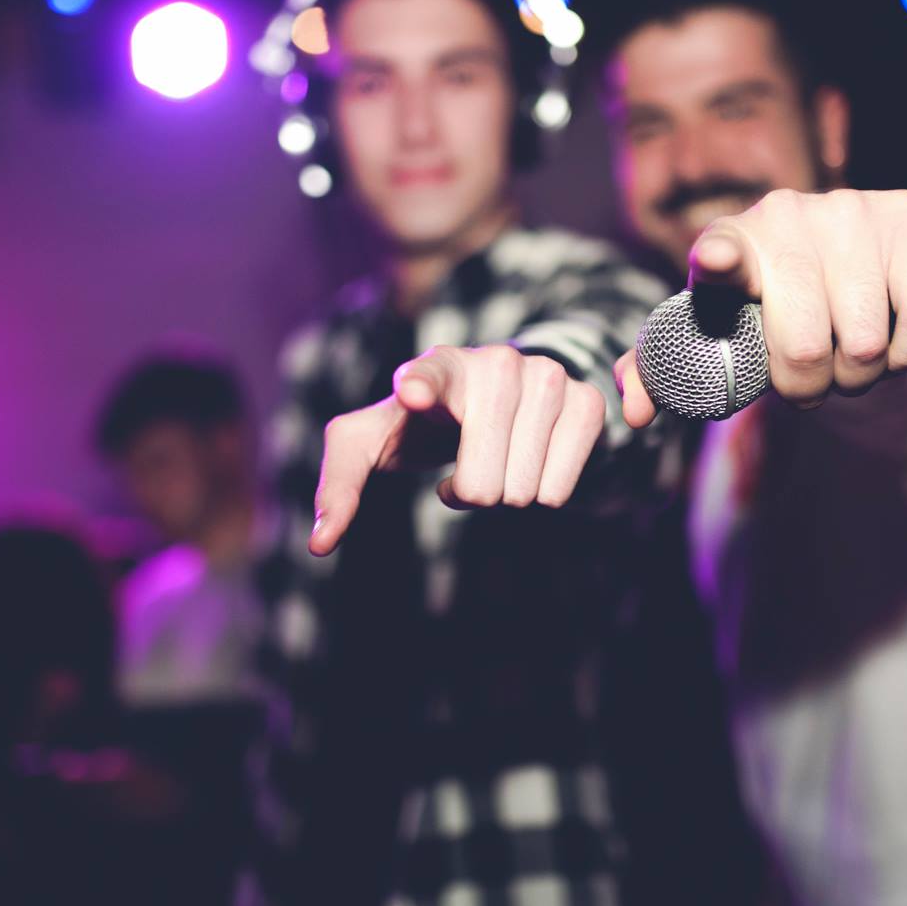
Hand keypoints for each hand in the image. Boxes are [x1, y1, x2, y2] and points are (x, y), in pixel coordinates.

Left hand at [309, 345, 606, 554]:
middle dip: (470, 494)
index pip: (427, 374)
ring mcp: (545, 376)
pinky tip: (526, 461)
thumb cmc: (419, 424)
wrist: (490, 397)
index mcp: (436, 367)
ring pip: (523, 490)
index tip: (413, 393)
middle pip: (480, 483)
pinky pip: (562, 487)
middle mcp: (494, 362)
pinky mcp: (585, 399)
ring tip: (494, 458)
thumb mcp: (370, 443)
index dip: (421, 386)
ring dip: (505, 493)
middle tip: (463, 466)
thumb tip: (322, 542)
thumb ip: (339, 485)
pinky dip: (543, 493)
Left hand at [614, 188, 906, 426]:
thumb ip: (664, 371)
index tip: (719, 262)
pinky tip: (890, 341)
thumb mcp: (714, 331)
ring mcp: (848, 209)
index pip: (720, 253)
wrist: (837, 261)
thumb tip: (635, 412)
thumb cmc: (763, 307)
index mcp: (727, 243)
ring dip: (861, 375)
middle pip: (806, 344)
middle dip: (811, 387)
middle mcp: (784, 214)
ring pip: (866, 340)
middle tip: (811, 381)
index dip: (720, 260)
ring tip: (847, 359)